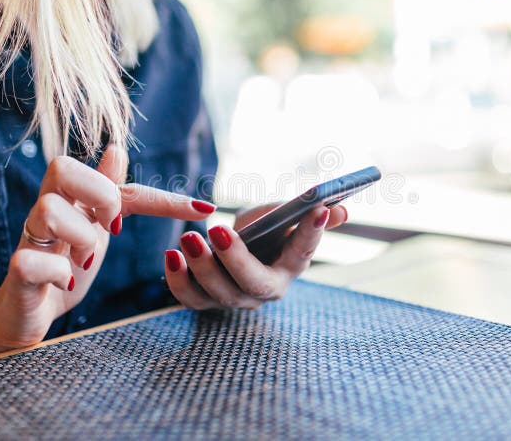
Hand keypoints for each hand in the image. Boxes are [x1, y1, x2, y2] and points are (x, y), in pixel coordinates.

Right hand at [0, 144, 214, 360]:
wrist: (24, 313)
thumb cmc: (62, 267)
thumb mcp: (95, 229)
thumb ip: (109, 193)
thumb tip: (116, 149)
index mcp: (72, 200)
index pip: (116, 179)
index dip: (162, 195)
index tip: (204, 209)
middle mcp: (46, 211)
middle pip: (61, 167)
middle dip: (100, 195)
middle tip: (112, 226)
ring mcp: (29, 240)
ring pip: (49, 210)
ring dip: (81, 239)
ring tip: (84, 262)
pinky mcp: (16, 272)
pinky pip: (30, 261)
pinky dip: (57, 274)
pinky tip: (65, 282)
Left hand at [165, 203, 347, 309]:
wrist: (233, 251)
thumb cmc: (262, 232)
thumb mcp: (281, 218)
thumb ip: (302, 213)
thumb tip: (339, 211)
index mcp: (291, 267)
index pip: (304, 251)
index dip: (312, 233)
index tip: (318, 208)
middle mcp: (264, 290)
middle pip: (253, 283)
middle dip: (235, 258)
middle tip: (218, 230)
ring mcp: (234, 299)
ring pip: (219, 292)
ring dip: (202, 266)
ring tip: (188, 236)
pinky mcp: (205, 301)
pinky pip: (190, 298)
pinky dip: (178, 279)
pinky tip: (171, 255)